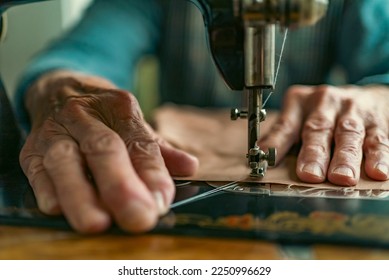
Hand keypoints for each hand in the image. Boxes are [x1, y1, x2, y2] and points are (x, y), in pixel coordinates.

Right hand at [20, 71, 197, 232]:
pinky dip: (47, 190)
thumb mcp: (133, 124)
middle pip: (104, 148)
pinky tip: (58, 209)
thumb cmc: (104, 114)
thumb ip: (160, 150)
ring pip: (65, 161)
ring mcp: (56, 131)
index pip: (140, 143)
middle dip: (121, 186)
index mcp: (120, 108)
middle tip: (139, 218)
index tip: (162, 201)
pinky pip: (37, 171)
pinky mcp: (31, 149)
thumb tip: (190, 167)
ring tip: (97, 223)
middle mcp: (86, 116)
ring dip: (81, 194)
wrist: (60, 89)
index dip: (152, 173)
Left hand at [259, 85, 388, 185]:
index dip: (277, 143)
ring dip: (345, 157)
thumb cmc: (326, 112)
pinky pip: (378, 140)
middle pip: (318, 128)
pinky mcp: (377, 122)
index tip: (267, 161)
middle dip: (314, 153)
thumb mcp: (301, 116)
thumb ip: (283, 136)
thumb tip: (261, 157)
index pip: (286, 124)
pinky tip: (377, 171)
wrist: (367, 96)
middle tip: (309, 174)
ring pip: (348, 134)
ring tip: (341, 177)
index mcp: (301, 102)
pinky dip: (378, 156)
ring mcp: (353, 111)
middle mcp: (326, 103)